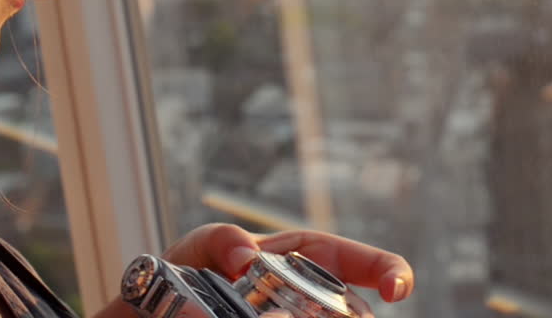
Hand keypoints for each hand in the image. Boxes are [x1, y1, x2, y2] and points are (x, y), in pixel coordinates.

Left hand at [161, 223, 414, 317]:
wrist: (157, 309)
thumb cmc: (188, 270)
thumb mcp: (201, 245)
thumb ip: (221, 240)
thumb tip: (247, 256)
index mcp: (302, 259)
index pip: (358, 261)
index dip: (387, 270)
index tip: (394, 290)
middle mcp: (308, 297)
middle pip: (351, 312)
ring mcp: (290, 316)